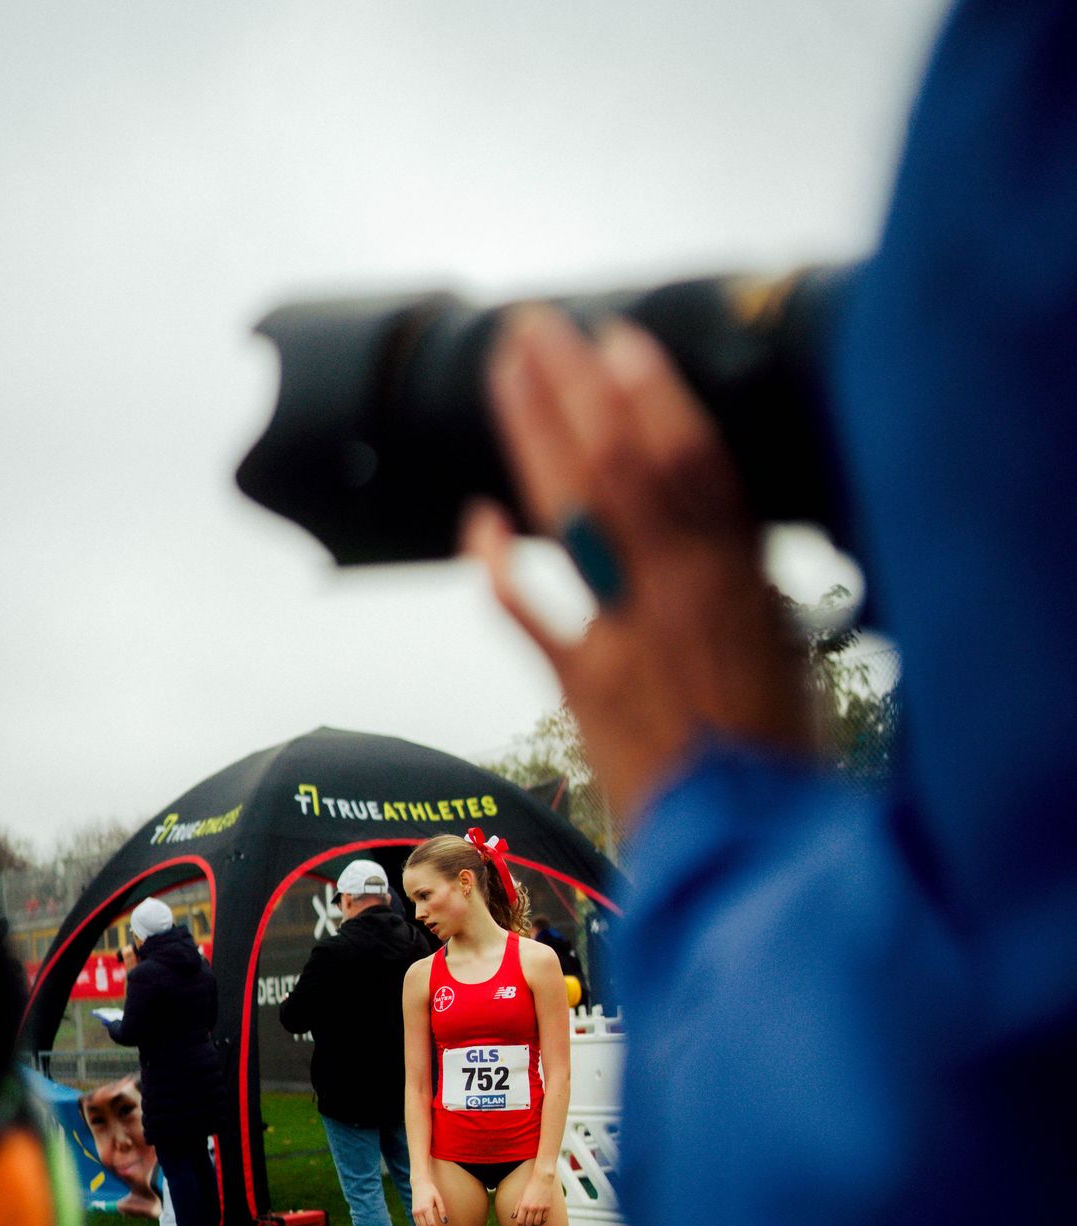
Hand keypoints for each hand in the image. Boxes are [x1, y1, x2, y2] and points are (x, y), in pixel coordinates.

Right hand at [412, 1178, 447, 1225]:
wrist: (419, 1183)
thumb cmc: (430, 1190)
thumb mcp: (438, 1199)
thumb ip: (442, 1211)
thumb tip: (445, 1222)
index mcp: (426, 1208)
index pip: (431, 1225)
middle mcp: (419, 1212)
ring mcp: (415, 1213)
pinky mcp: (413, 1213)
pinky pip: (418, 1224)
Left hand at [466, 308, 811, 822]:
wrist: (750, 855)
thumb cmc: (781, 763)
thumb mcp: (790, 655)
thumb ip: (746, 588)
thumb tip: (716, 531)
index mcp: (746, 584)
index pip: (696, 467)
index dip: (652, 397)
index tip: (617, 340)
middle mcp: (683, 599)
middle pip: (620, 470)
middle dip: (574, 392)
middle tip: (535, 328)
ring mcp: (628, 642)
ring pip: (573, 522)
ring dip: (533, 441)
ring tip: (505, 378)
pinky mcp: (586, 695)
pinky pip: (532, 620)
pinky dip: (500, 570)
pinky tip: (477, 521)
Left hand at [511, 1167, 554, 1225]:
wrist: (542, 1179)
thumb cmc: (530, 1187)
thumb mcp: (521, 1196)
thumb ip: (517, 1207)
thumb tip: (513, 1217)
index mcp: (524, 1205)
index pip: (519, 1221)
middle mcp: (532, 1208)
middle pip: (528, 1224)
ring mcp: (541, 1208)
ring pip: (537, 1223)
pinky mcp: (548, 1207)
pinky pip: (544, 1219)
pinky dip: (541, 1223)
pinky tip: (539, 1223)